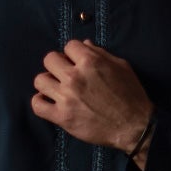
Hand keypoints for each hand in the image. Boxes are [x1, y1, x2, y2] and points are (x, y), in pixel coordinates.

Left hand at [32, 39, 152, 153]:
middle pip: (49, 59)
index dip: (73, 54)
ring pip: (40, 80)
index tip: (77, 62)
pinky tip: (48, 102)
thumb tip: (84, 44)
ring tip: (56, 88)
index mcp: (90, 61)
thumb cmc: (131, 95)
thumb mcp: (121, 67)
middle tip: (65, 75)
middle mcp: (74, 77)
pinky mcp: (62, 117)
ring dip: (47, 82)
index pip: (69, 46)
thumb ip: (100, 54)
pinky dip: (40, 102)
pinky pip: (37, 105)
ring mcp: (66, 97)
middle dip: (58, 65)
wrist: (134, 126)